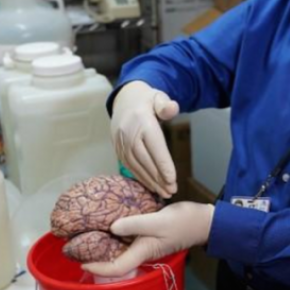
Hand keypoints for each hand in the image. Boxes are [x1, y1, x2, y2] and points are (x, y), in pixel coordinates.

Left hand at [82, 201, 214, 277]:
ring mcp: (145, 245)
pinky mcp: (149, 236)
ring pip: (121, 251)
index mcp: (143, 252)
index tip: (82, 261)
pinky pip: (128, 239)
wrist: (204, 221)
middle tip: (80, 247)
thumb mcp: (158, 221)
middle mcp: (142, 251)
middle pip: (116, 262)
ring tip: (90, 234)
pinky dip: (117, 234)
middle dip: (97, 258)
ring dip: (106, 246)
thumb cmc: (184, 222)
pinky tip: (111, 224)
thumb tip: (112, 226)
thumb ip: (135, 224)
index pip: (116, 268)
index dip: (97, 267)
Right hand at [111, 81, 179, 197]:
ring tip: (163, 192)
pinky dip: (139, 177)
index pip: (154, 145)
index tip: (172, 179)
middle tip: (171, 191)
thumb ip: (166, 105)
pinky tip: (150, 185)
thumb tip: (172, 108)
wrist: (124, 100)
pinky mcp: (117, 148)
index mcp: (142, 120)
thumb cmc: (147, 100)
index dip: (163, 164)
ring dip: (150, 181)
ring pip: (136, 165)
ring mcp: (121, 141)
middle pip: (145, 159)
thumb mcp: (159, 97)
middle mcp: (129, 132)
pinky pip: (128, 165)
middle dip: (158, 178)